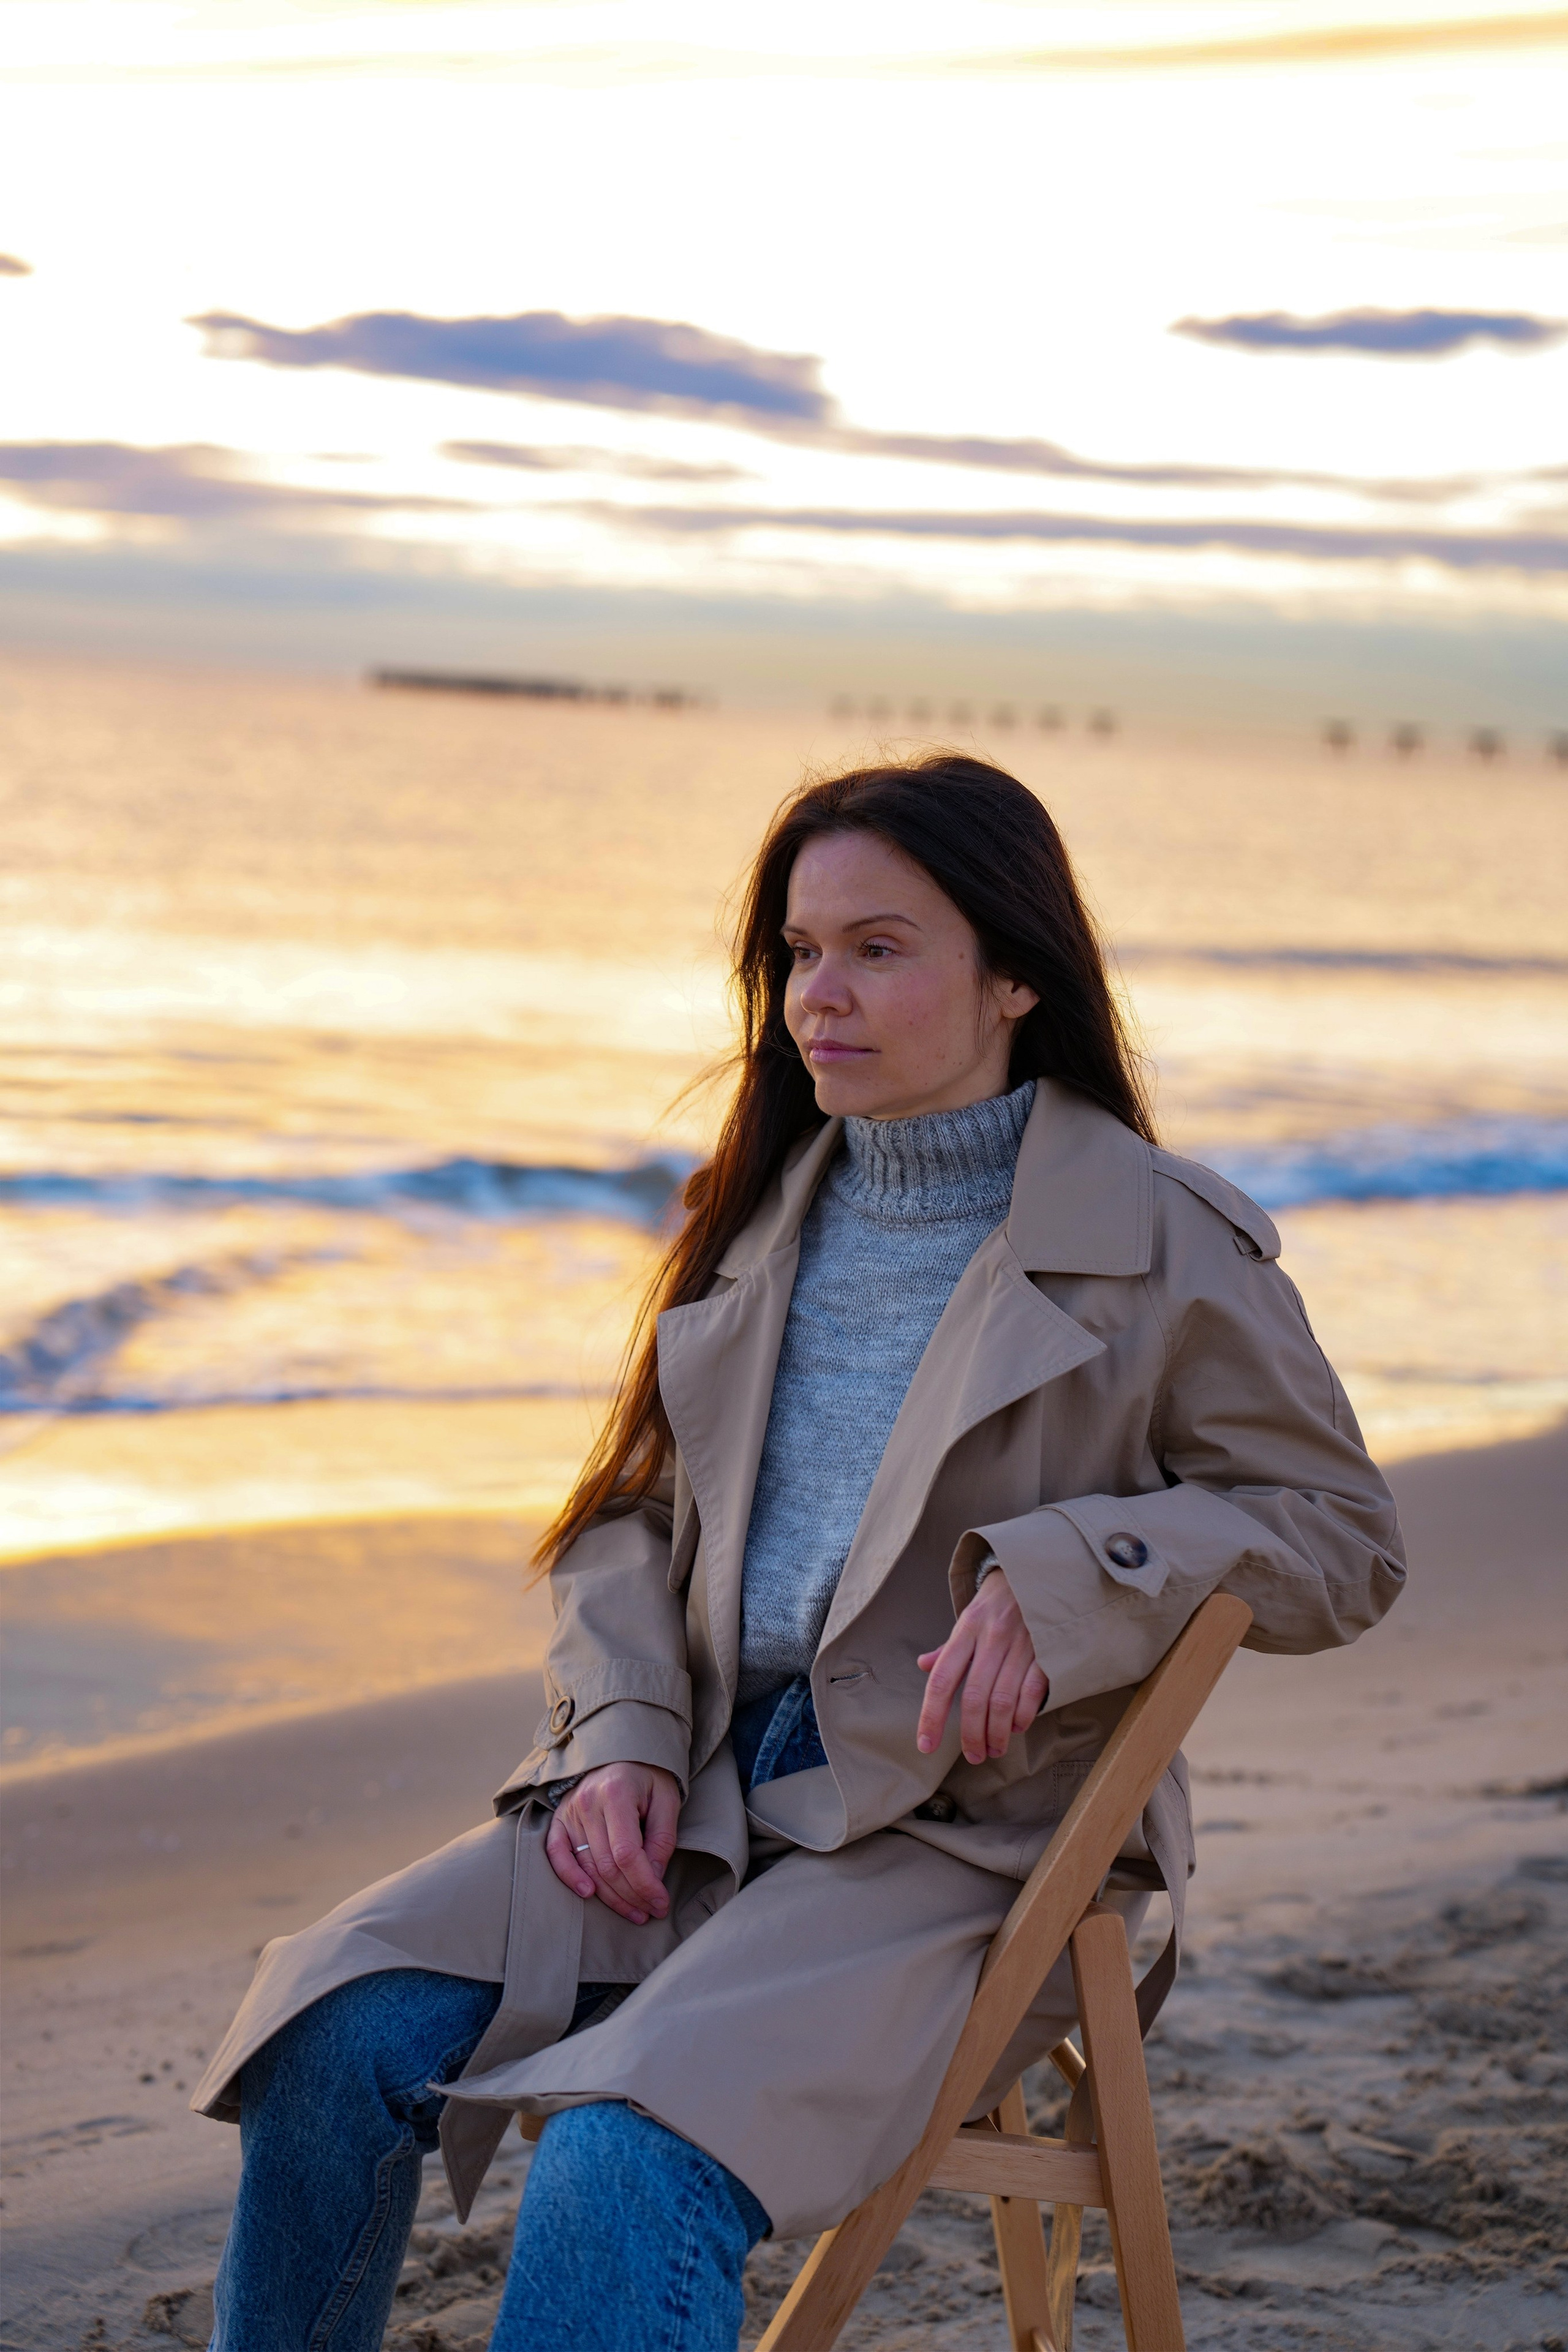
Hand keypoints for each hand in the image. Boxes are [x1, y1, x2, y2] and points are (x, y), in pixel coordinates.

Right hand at [545, 1762, 681, 1925]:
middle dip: (632, 1895)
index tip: (661, 1903)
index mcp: (617, 1793)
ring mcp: (570, 1811)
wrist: (621, 1751)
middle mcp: (588, 1802)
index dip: (644, 1884)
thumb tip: (654, 1878)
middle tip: (652, 1911)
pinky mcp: (560, 1818)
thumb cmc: (648, 1777)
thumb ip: (662, 1839)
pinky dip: (569, 1876)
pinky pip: (556, 1853)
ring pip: (587, 1866)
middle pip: (606, 1865)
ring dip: (610, 1896)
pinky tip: (588, 1894)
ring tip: (634, 1911)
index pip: (627, 1853)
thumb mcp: (667, 1800)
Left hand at [916, 1570, 1047, 1765]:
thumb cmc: (1000, 1600)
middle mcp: (991, 1637)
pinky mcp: (1046, 1651)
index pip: (942, 1679)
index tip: (926, 1744)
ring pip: (1002, 1701)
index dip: (932, 1715)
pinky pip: (1031, 1692)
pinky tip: (1017, 1727)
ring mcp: (1021, 1644)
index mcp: (967, 1629)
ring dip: (996, 1734)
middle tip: (972, 1756)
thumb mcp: (969, 1617)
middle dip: (971, 1735)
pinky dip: (1023, 1716)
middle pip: (974, 1697)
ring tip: (993, 1749)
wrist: (1040, 1571)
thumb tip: (924, 1666)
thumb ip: (949, 1647)